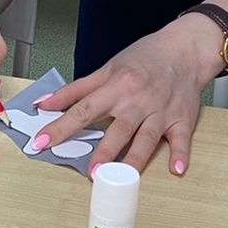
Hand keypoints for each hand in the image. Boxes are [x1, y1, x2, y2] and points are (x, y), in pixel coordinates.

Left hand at [33, 17, 215, 175]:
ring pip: (147, 138)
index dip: (61, 127)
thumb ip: (76, 90)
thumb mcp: (108, 68)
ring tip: (124, 178)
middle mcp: (138, 101)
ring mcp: (161, 111)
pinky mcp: (182, 119)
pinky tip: (177, 168)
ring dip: (135, 158)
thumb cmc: (146, 57)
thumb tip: (45, 104)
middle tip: (91, 173)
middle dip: (105, 151)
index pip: (83, 110)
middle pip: (119, 128)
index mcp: (117, 86)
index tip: (42, 142)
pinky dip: (181, 153)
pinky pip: (181, 139)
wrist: (185, 48)